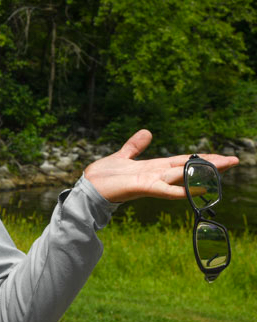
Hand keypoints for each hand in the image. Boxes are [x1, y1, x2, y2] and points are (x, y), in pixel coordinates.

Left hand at [83, 129, 238, 202]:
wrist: (87, 188)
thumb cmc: (103, 176)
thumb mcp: (121, 156)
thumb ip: (135, 146)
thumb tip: (147, 132)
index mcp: (153, 167)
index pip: (183, 161)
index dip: (202, 158)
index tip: (223, 156)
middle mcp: (156, 175)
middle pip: (188, 167)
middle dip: (210, 164)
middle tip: (234, 160)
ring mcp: (151, 182)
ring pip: (181, 176)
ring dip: (202, 173)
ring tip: (223, 167)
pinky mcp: (141, 187)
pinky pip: (164, 189)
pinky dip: (180, 190)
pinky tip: (196, 189)